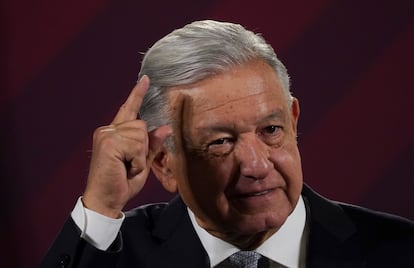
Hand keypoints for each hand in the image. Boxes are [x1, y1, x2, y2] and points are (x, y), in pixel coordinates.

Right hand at [83, 76, 171, 217]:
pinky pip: (137, 145)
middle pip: (141, 126)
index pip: (129, 109)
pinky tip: (124, 168)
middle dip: (143, 149)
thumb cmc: (121, 184)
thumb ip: (152, 145)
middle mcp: (108, 130)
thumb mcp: (142, 163)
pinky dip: (136, 161)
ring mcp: (106, 135)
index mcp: (115, 133)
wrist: (105, 201)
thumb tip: (166, 128)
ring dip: (139, 156)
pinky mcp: (108, 142)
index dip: (137, 94)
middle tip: (129, 165)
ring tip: (126, 168)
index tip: (146, 79)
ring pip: (141, 134)